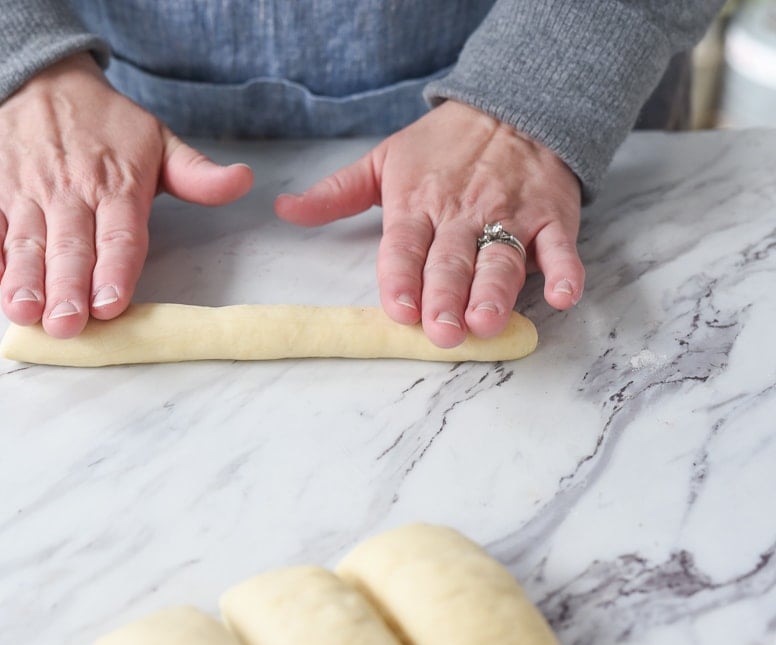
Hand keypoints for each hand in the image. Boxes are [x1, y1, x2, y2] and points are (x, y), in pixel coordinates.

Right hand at [0, 53, 253, 337]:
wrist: (38, 81)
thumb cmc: (106, 126)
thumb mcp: (158, 141)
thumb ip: (197, 173)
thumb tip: (243, 181)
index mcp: (118, 185)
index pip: (119, 235)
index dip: (115, 270)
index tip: (110, 305)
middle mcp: (71, 192)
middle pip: (70, 247)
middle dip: (67, 289)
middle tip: (67, 325)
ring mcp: (26, 193)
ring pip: (25, 243)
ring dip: (24, 279)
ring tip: (24, 311)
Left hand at [275, 101, 584, 347]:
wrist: (514, 107)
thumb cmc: (442, 146)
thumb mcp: (383, 161)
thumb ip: (336, 193)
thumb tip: (285, 209)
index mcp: (417, 204)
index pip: (405, 246)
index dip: (401, 278)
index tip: (399, 310)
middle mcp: (462, 214)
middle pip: (451, 260)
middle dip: (444, 297)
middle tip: (440, 332)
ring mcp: (509, 217)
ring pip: (500, 259)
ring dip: (494, 292)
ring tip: (485, 322)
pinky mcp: (551, 219)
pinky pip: (560, 248)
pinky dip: (564, 271)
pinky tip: (562, 296)